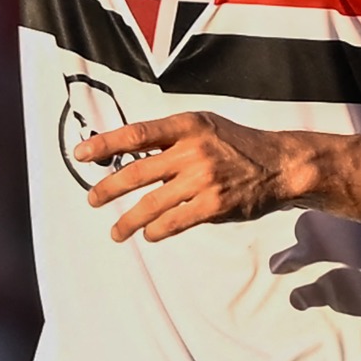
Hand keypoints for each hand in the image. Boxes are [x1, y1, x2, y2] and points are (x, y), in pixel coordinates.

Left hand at [75, 111, 304, 242]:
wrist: (279, 163)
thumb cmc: (235, 143)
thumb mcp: (204, 125)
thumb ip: (170, 137)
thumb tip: (129, 150)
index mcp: (186, 126)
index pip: (136, 134)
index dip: (106, 144)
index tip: (81, 154)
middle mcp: (192, 150)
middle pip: (137, 171)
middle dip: (109, 188)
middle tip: (92, 199)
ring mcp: (203, 179)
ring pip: (153, 203)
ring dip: (129, 220)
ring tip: (115, 231)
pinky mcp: (214, 204)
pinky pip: (176, 221)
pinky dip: (157, 230)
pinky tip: (148, 235)